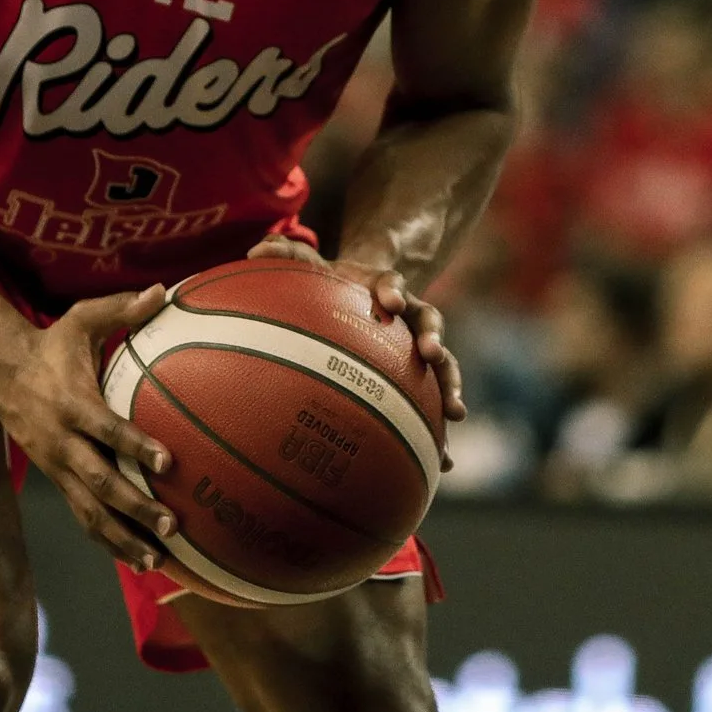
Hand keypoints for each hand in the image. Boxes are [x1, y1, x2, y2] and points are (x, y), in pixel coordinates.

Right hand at [0, 284, 178, 569]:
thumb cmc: (51, 344)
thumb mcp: (81, 319)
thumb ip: (121, 308)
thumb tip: (163, 291)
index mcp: (73, 404)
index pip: (107, 430)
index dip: (136, 446)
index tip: (168, 463)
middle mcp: (63, 443)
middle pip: (100, 482)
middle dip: (136, 507)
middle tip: (171, 524)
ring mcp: (58, 467)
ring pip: (90, 512)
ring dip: (122, 537)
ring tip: (156, 560)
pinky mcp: (58, 480)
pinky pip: (83, 517)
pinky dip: (108, 540)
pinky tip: (136, 558)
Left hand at [254, 240, 465, 463]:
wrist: (364, 293)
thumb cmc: (332, 284)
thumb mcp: (313, 267)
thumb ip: (288, 255)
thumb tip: (255, 248)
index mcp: (385, 288)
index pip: (393, 283)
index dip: (393, 290)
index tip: (390, 301)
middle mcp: (410, 316)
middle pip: (430, 322)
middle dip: (433, 338)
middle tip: (431, 353)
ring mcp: (418, 347)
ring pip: (443, 364)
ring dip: (450, 386)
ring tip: (455, 413)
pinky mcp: (419, 377)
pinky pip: (433, 403)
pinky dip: (440, 431)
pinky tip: (444, 463)